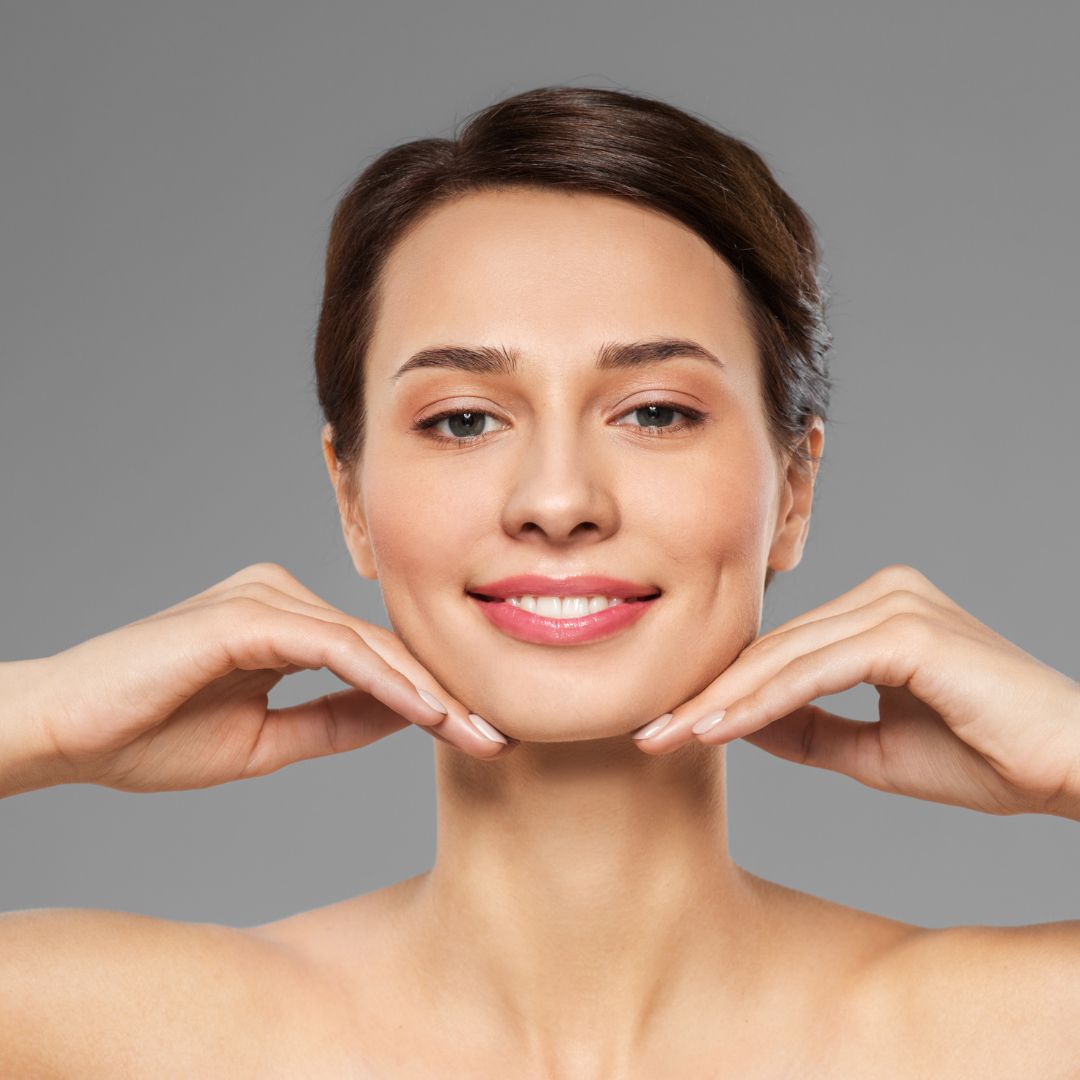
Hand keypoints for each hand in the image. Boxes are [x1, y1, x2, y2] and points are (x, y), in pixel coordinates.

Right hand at [11, 562, 513, 795]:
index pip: (380, 658)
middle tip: (503, 735)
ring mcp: (265, 597)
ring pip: (370, 644)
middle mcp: (283, 596)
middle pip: (387, 646)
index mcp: (288, 622)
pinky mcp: (247, 612)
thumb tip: (410, 716)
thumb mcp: (268, 741)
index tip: (484, 735)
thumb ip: (337, 721)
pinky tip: (426, 712)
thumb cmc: (152, 735)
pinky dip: (383, 681)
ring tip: (482, 731)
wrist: (64, 734)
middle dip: (448, 694)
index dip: (436, 697)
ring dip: (429, 691)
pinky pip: (333, 647)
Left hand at [633, 565, 1079, 818]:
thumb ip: (806, 729)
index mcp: (875, 613)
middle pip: (771, 649)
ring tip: (665, 735)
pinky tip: (716, 727)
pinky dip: (762, 700)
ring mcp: (895, 603)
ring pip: (783, 657)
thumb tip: (738, 722)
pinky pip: (816, 669)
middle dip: (704, 694)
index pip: (779, 652)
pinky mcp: (907, 629)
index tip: (668, 727)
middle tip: (645, 731)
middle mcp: (881, 594)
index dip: (720, 691)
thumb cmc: (986, 758)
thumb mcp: (871, 749)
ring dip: (720, 700)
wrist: (1071, 771)